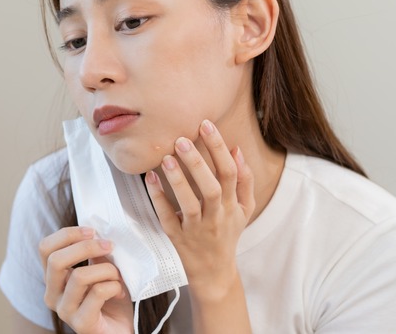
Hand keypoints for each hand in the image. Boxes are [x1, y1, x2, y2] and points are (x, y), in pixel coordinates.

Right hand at [38, 227, 132, 333]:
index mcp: (53, 278)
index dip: (67, 234)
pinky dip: (114, 286)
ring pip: (79, 276)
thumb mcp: (101, 269)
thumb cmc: (110, 298)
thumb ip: (94, 253)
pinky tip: (120, 292)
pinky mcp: (82, 324)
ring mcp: (65, 311)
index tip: (92, 231)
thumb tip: (98, 233)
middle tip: (109, 246)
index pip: (45, 248)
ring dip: (106, 270)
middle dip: (86, 247)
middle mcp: (53, 294)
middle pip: (56, 260)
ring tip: (117, 276)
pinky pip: (97, 293)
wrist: (119, 330)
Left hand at [145, 119, 254, 299]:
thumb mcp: (245, 209)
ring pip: (189, 205)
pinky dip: (159, 199)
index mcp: (233, 206)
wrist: (214, 272)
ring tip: (166, 158)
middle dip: (198, 163)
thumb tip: (237, 150)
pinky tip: (150, 179)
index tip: (206, 125)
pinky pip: (167, 218)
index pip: (230, 173)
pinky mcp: (177, 238)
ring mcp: (196, 229)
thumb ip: (245, 180)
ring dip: (178, 181)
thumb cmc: (228, 233)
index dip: (219, 148)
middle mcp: (216, 217)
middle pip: (212, 188)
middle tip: (182, 139)